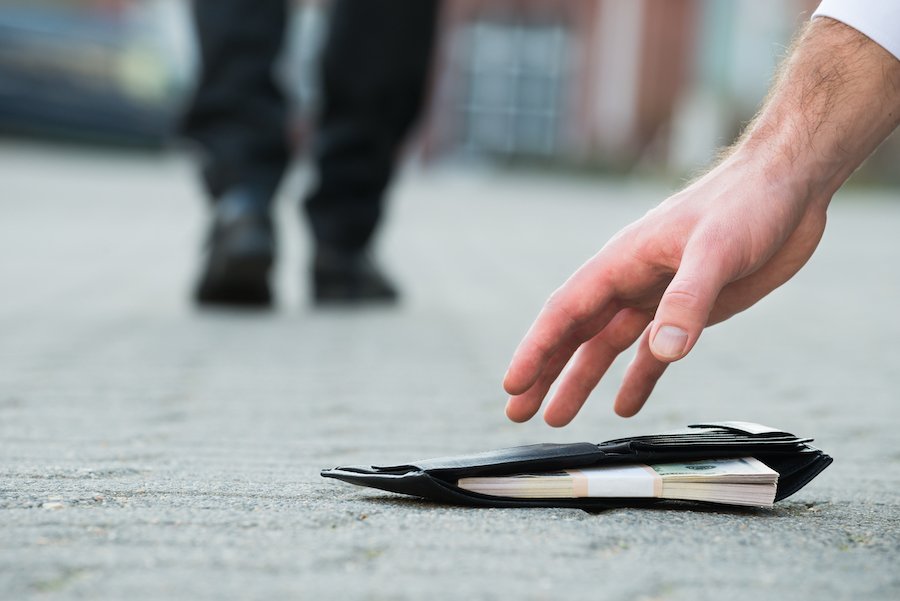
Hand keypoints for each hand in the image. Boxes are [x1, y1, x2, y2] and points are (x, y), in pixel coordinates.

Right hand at [503, 153, 827, 424]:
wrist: (788, 186)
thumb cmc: (746, 202)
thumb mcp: (716, 248)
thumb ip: (688, 299)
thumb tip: (664, 352)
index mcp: (622, 262)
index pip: (565, 311)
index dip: (536, 349)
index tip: (513, 384)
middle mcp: (630, 281)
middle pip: (575, 334)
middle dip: (545, 372)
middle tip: (518, 411)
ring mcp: (657, 297)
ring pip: (606, 346)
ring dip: (580, 380)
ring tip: (558, 418)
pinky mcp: (689, 310)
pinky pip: (652, 352)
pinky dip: (637, 379)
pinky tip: (625, 405)